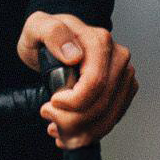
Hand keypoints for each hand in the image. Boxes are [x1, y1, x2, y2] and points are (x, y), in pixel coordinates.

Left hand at [18, 12, 135, 148]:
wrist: (52, 44)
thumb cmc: (44, 37)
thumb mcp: (36, 27)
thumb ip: (52, 33)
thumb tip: (74, 54)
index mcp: (99, 41)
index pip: (95, 83)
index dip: (73, 102)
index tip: (52, 103)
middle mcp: (117, 57)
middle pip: (101, 104)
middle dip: (72, 121)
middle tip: (49, 118)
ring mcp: (123, 74)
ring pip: (108, 117)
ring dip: (80, 132)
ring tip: (57, 129)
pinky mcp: (123, 90)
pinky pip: (111, 120)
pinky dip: (90, 131)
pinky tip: (70, 130)